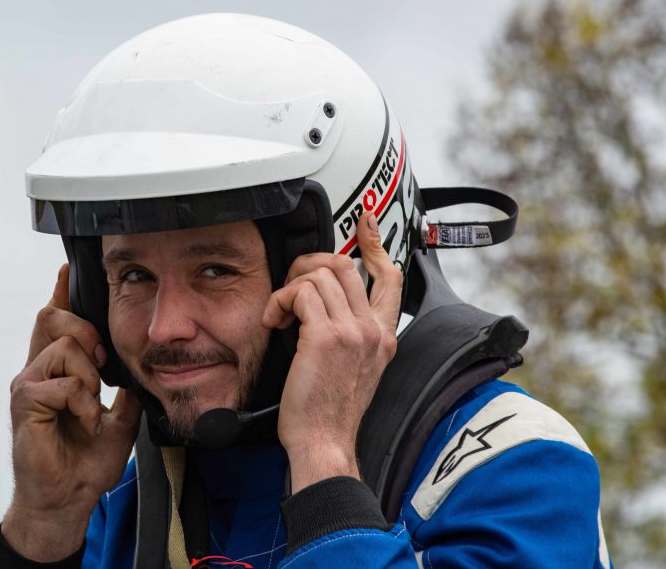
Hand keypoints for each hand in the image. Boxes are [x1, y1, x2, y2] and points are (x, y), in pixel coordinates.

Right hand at [3, 264, 141, 560]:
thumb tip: (139, 369)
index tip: (68, 268)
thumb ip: (124, 390)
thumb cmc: (85, 463)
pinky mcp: (24, 404)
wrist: (67, 501)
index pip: (54, 321)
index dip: (61, 293)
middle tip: (102, 364)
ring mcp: (26, 385)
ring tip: (91, 407)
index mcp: (55, 371)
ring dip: (90, 377)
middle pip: (52, 316)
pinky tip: (86, 422)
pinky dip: (84, 402)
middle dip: (85, 328)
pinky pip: (62, 383)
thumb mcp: (118, 419)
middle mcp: (35, 371)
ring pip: (64, 347)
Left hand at [262, 211, 401, 492]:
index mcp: (384, 336)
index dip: (376, 243)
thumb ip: (351, 334)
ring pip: (320, 275)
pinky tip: (274, 323)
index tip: (364, 221)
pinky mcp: (325, 337)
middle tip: (291, 286)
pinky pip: (299, 293)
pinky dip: (279, 302)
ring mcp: (353, 332)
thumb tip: (322, 303)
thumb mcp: (355, 369)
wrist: (324, 444)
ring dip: (290, 287)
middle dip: (310, 264)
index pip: (391, 277)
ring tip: (280, 314)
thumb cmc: (329, 413)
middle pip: (346, 264)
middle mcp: (373, 330)